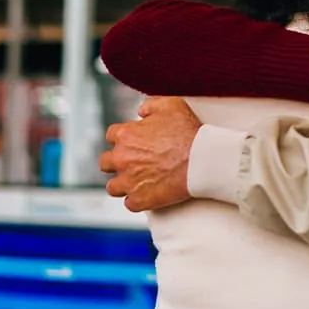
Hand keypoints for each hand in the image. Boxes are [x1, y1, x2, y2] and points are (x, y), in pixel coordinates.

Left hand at [100, 96, 200, 211]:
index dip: (123, 138)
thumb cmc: (189, 131)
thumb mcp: (171, 104)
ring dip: (123, 184)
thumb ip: (150, 104)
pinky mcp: (140, 200)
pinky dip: (138, 200)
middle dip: (117, 162)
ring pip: (113, 187)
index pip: (111, 135)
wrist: (202, 159)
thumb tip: (141, 111)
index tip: (133, 142)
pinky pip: (130, 204)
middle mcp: (122, 158)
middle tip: (132, 163)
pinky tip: (149, 195)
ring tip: (137, 182)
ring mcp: (129, 181)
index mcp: (126, 135)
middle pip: (105, 162)